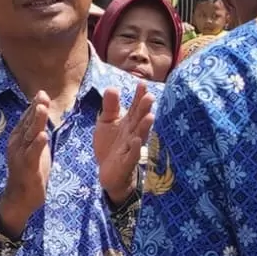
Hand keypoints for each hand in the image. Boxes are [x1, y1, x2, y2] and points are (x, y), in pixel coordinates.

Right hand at [0, 94, 51, 237]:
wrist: (19, 198)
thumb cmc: (29, 171)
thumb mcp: (34, 149)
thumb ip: (37, 133)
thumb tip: (42, 117)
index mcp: (18, 138)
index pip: (26, 119)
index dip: (33, 106)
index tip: (41, 93)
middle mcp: (16, 144)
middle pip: (27, 123)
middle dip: (34, 108)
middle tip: (41, 94)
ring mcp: (20, 156)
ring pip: (29, 136)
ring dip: (35, 122)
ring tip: (41, 109)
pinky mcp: (27, 168)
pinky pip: (32, 154)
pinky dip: (37, 145)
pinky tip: (43, 136)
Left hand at [91, 78, 155, 202]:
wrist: (108, 171)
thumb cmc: (109, 144)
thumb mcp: (106, 122)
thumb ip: (110, 106)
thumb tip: (112, 87)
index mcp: (129, 123)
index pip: (135, 108)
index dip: (138, 97)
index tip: (142, 84)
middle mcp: (132, 133)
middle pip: (139, 120)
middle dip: (144, 109)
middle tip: (150, 96)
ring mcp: (130, 148)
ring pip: (139, 136)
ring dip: (144, 127)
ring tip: (150, 116)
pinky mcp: (126, 163)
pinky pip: (131, 156)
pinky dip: (134, 149)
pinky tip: (136, 141)